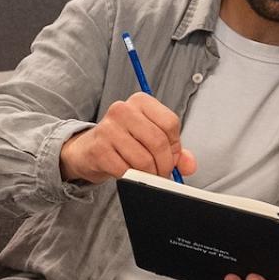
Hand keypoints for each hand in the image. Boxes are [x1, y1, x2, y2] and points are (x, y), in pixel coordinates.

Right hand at [58, 92, 199, 183]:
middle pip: (158, 141)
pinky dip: (131, 178)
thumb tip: (190, 165)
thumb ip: (174, 151)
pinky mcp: (99, 148)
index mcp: (140, 101)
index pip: (170, 123)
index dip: (175, 146)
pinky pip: (125, 170)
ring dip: (149, 174)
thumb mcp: (150, 141)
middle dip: (164, 165)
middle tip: (161, 174)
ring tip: (145, 175)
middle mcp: (123, 109)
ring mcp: (108, 128)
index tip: (170, 157)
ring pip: (143, 159)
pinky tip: (128, 174)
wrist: (88, 151)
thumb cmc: (123, 143)